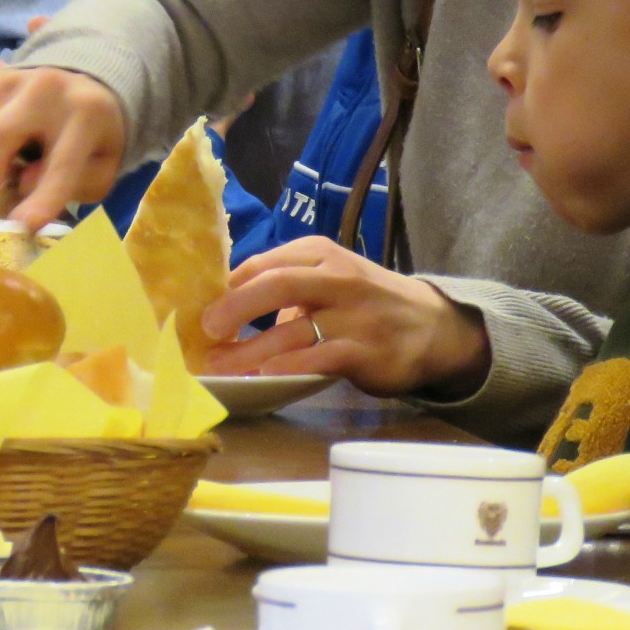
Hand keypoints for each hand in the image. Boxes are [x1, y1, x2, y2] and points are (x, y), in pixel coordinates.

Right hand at [0, 63, 127, 230]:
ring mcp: (9, 77)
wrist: (82, 85)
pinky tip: (0, 144)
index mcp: (87, 113)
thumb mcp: (100, 169)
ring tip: (9, 166)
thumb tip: (23, 182)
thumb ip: (75, 184)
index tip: (23, 225)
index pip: (61, 162)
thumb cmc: (91, 138)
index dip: (42, 197)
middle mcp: (45, 87)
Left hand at [196, 237, 490, 396]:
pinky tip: (265, 375)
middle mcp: (335, 277)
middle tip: (204, 330)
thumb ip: (285, 285)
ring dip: (250, 350)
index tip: (196, 311)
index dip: (226, 288)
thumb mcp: (327, 280)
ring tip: (219, 367)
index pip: (262, 264)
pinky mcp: (366, 349)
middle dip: (233, 307)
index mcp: (318, 254)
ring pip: (292, 328)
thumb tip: (222, 306)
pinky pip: (320, 356)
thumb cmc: (364, 302)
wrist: (433, 326)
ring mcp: (352, 314)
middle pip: (274, 283)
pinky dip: (290, 365)